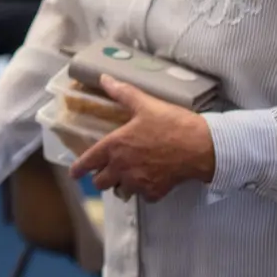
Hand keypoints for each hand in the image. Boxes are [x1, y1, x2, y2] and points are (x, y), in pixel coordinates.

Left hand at [70, 76, 214, 201]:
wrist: (201, 146)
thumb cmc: (171, 124)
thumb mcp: (145, 104)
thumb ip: (122, 93)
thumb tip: (104, 78)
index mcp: (115, 146)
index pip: (88, 162)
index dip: (78, 169)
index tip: (74, 173)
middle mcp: (122, 167)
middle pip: (100, 182)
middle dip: (100, 178)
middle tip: (106, 171)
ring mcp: (139, 182)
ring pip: (120, 192)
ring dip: (121, 185)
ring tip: (127, 176)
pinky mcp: (155, 192)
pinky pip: (143, 197)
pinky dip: (144, 192)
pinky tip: (149, 181)